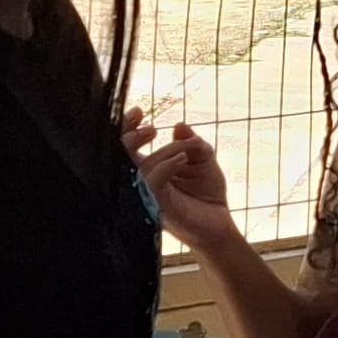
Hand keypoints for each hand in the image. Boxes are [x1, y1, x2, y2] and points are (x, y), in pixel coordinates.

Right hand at [134, 123, 242, 253]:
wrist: (220, 225)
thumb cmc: (207, 195)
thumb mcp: (203, 159)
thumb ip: (191, 142)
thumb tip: (179, 126)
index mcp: (147, 169)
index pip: (125, 146)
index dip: (125, 126)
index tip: (139, 112)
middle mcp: (141, 182)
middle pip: (117, 155)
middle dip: (128, 135)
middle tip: (151, 129)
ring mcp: (146, 195)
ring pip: (140, 165)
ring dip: (166, 151)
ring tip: (187, 150)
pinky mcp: (157, 206)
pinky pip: (152, 181)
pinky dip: (166, 164)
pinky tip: (183, 159)